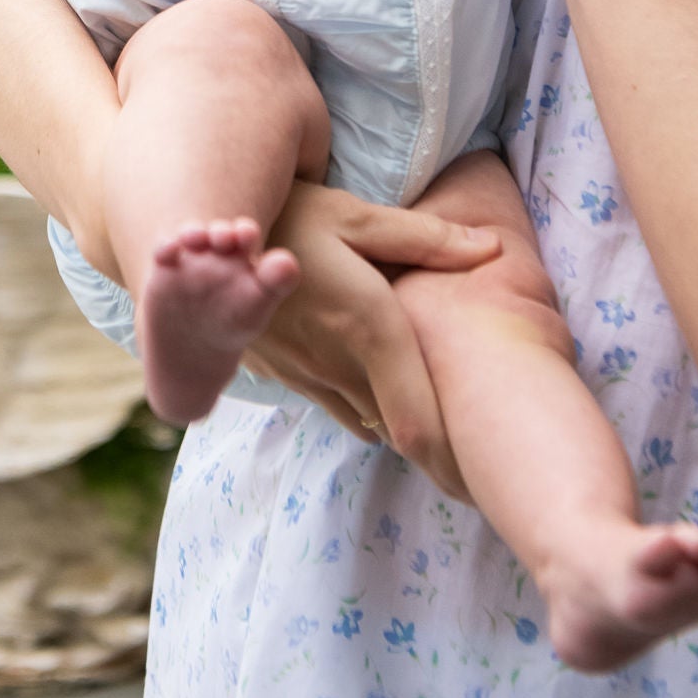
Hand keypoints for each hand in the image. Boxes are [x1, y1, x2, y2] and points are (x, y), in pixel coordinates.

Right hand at [241, 182, 500, 499]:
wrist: (206, 239)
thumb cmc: (289, 215)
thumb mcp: (357, 216)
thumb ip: (426, 239)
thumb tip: (492, 249)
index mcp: (367, 328)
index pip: (417, 420)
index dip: (452, 460)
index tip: (483, 481)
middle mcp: (338, 364)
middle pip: (399, 430)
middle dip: (438, 448)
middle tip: (475, 463)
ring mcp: (307, 374)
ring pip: (368, 420)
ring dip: (403, 428)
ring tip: (441, 440)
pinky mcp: (285, 373)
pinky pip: (338, 406)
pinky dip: (369, 411)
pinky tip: (384, 400)